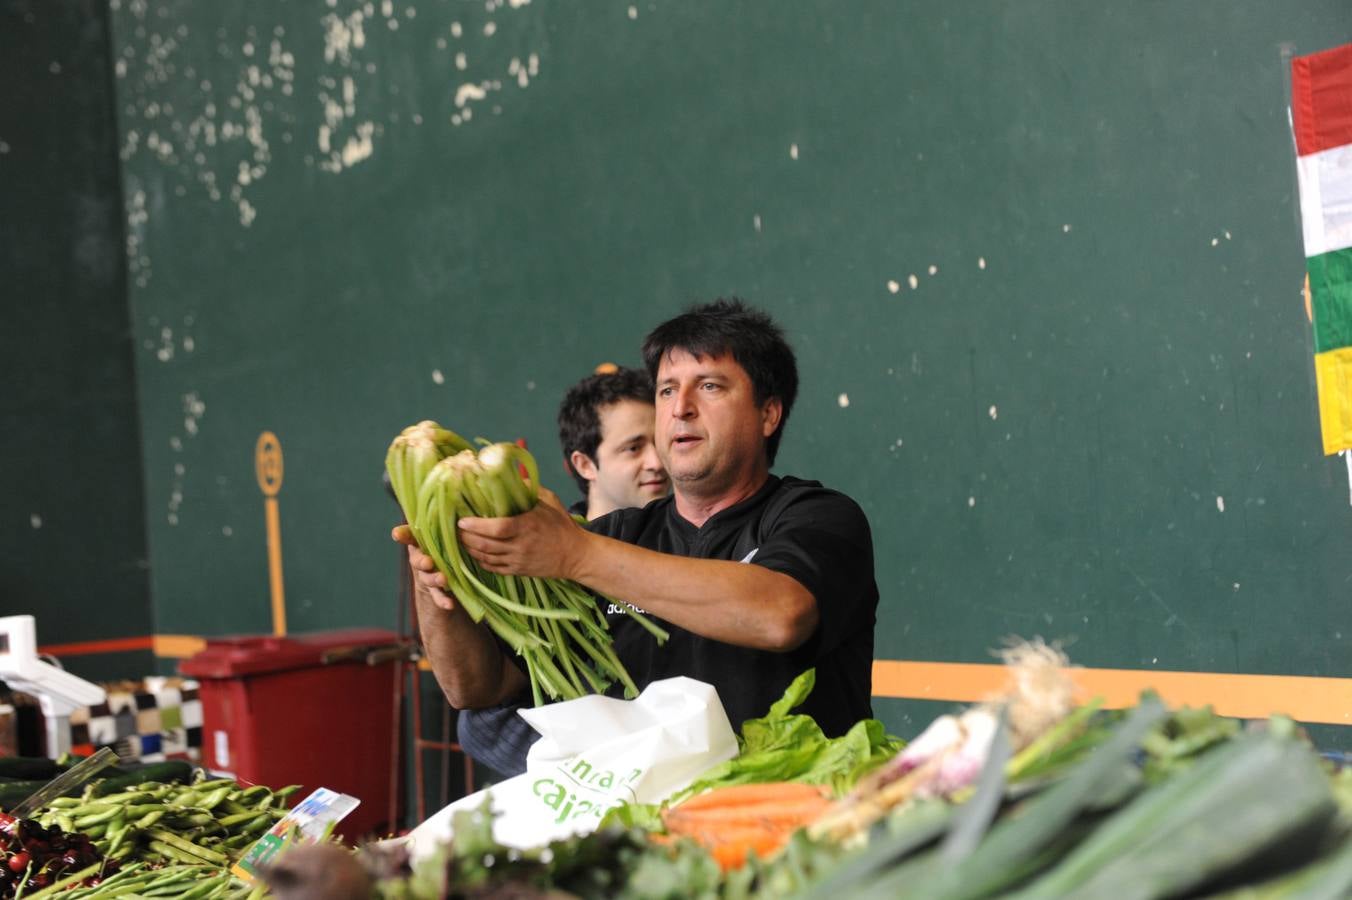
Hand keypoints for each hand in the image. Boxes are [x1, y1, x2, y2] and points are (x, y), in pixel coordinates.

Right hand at [392, 524, 458, 611]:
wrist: (447, 577)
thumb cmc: (446, 548)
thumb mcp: (445, 534)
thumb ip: (442, 521)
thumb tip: (447, 490)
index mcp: (422, 544)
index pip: (410, 538)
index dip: (404, 535)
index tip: (397, 533)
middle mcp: (422, 560)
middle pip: (417, 561)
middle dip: (422, 562)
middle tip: (428, 562)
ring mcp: (428, 577)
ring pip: (428, 579)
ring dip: (435, 579)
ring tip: (443, 579)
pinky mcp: (437, 592)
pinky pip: (438, 597)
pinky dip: (443, 601)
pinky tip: (449, 604)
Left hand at [456, 487, 586, 578]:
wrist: (576, 555)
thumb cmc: (562, 525)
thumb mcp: (550, 501)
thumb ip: (529, 489)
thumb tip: (508, 478)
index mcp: (527, 526)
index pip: (497, 528)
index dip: (477, 526)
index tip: (462, 521)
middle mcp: (521, 545)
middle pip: (486, 545)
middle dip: (466, 538)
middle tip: (456, 530)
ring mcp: (519, 561)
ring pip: (486, 558)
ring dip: (470, 549)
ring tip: (462, 540)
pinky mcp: (519, 571)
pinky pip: (494, 569)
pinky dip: (481, 561)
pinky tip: (476, 553)